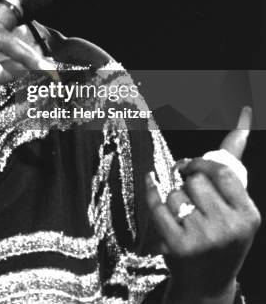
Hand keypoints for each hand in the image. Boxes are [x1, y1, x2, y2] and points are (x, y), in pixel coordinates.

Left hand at [145, 107, 260, 302]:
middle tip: (192, 201)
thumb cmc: (222, 234)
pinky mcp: (177, 246)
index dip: (202, 163)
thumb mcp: (236, 205)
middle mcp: (228, 228)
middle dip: (188, 183)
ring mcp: (202, 239)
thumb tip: (244, 114)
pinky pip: (156, 204)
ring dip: (174, 198)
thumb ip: (233, 162)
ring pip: (175, 192)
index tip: (192, 166)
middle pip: (195, 180)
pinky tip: (150, 182)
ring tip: (184, 219)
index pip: (221, 171)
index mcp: (248, 215)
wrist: (206, 284)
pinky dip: (150, 190)